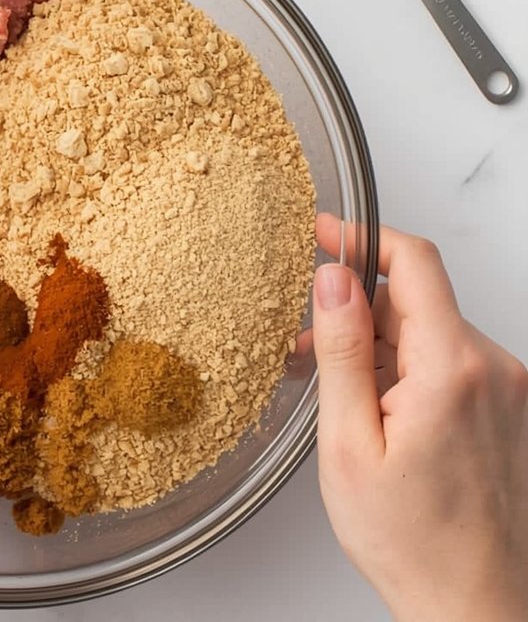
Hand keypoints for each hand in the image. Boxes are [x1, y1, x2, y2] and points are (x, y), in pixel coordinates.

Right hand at [312, 216, 527, 621]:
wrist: (477, 605)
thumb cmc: (412, 541)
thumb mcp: (350, 443)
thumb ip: (343, 351)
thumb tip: (334, 280)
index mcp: (452, 369)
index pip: (414, 263)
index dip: (364, 237)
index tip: (327, 230)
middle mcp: (493, 370)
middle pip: (416, 302)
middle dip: (357, 311)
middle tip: (307, 346)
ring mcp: (508, 391)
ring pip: (431, 335)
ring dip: (379, 347)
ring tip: (338, 394)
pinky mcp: (509, 411)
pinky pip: (450, 365)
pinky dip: (408, 372)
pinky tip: (378, 411)